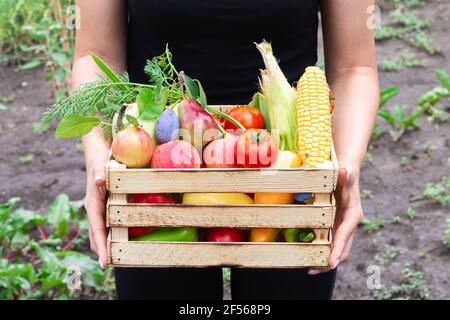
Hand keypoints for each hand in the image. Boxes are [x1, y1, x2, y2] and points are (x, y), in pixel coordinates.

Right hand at [83, 129, 110, 268]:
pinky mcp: (103, 204)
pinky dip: (108, 234)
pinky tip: (116, 239)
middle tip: (109, 265)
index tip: (104, 262)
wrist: (97, 151)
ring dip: (103, 244)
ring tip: (112, 258)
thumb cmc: (100, 158)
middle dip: (101, 250)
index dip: (101, 245)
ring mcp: (98, 207)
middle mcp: (93, 207)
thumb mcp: (101, 165)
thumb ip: (100, 174)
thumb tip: (98, 181)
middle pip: (95, 234)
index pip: (96, 228)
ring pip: (99, 230)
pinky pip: (104, 223)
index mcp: (92, 203)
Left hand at [309, 167, 363, 274]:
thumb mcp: (345, 172)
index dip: (337, 250)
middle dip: (330, 261)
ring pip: (336, 248)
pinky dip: (322, 250)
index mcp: (353, 214)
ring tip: (310, 269)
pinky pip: (330, 242)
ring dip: (325, 259)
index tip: (331, 263)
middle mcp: (350, 224)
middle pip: (342, 248)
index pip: (345, 235)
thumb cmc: (346, 172)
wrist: (347, 169)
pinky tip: (310, 255)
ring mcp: (343, 226)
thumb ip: (345, 174)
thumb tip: (344, 172)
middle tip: (313, 270)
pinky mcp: (336, 225)